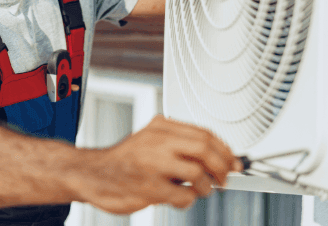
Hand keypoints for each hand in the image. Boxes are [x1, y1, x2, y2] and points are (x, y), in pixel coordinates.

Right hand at [77, 114, 241, 214]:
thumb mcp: (151, 140)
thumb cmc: (126, 160)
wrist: (93, 173)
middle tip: (225, 178)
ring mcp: (152, 164)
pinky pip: (183, 196)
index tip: (234, 161)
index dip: (225, 149)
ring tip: (201, 190)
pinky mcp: (149, 187)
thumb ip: (179, 143)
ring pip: (198, 173)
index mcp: (160, 126)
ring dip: (207, 187)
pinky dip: (189, 200)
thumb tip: (218, 155)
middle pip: (205, 149)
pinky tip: (180, 197)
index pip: (203, 133)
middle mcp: (157, 141)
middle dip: (222, 167)